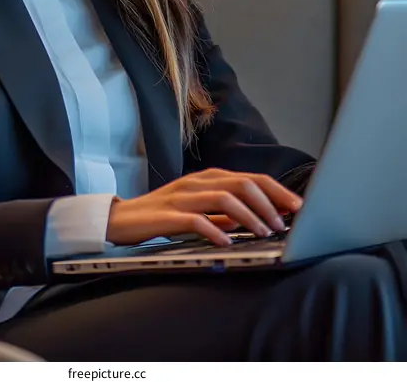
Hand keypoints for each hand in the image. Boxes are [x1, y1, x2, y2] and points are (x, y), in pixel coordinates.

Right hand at [106, 168, 302, 246]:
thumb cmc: (162, 215)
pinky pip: (194, 219)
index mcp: (207, 178)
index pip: (249, 177)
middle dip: (268, 202)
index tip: (298, 206)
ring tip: (264, 232)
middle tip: (285, 222)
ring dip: (248, 216)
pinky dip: (214, 229)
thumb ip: (225, 211)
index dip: (276, 190)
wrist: (120, 219)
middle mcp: (197, 182)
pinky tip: (227, 241)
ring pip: (223, 197)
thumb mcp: (198, 208)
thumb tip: (260, 217)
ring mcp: (181, 196)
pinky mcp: (166, 214)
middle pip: (241, 183)